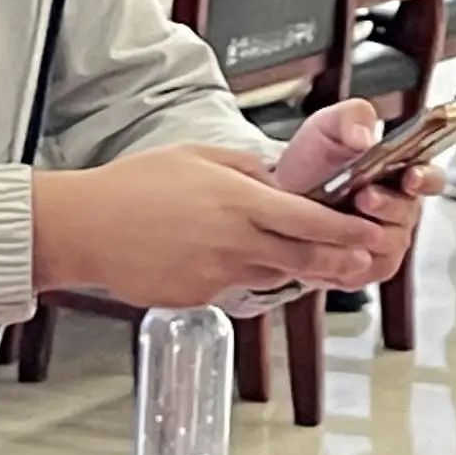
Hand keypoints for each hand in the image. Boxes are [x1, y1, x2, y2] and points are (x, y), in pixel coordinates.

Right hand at [33, 144, 389, 307]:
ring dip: (289, 266)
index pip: (310, 220)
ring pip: (271, 275)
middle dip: (338, 259)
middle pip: (303, 257)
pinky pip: (233, 288)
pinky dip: (238, 275)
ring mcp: (217, 275)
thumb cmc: (135, 185)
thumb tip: (278, 180)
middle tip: (362, 259)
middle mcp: (235, 242)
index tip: (369, 231)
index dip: (346, 230)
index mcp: (239, 202)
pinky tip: (219, 257)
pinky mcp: (198, 297)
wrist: (86, 228)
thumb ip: (245, 170)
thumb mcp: (197, 157)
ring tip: (298, 255)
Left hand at [266, 100, 436, 289]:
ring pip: (393, 242)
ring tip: (345, 219)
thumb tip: (365, 136)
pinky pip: (373, 267)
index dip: (426, 178)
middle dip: (390, 205)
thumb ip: (351, 119)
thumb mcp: (327, 127)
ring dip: (371, 232)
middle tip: (365, 196)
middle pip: (411, 212)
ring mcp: (388, 239)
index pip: (431, 178)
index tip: (411, 177)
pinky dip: (354, 256)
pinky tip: (335, 245)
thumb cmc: (312, 161)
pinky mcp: (370, 266)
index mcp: (401, 171)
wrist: (279, 197)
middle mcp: (401, 207)